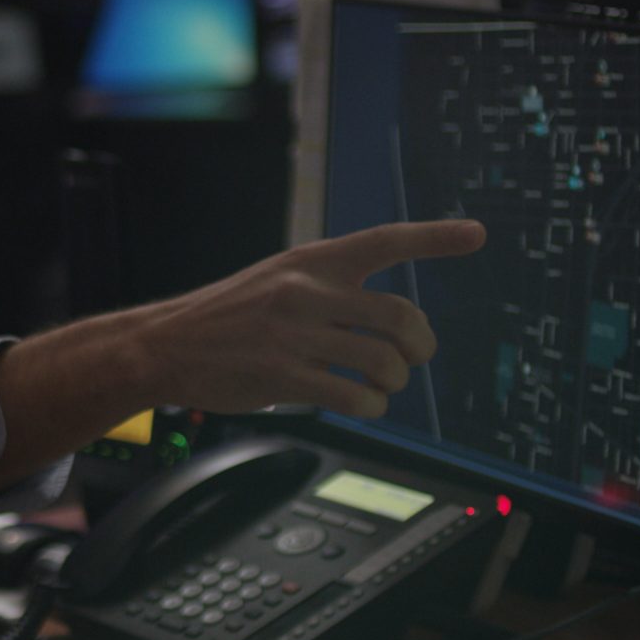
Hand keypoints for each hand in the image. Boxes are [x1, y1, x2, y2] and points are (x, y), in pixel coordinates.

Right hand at [115, 219, 486, 417]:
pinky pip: (353, 395)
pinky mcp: (281, 374)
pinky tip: (359, 404)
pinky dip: (369, 406)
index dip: (435, 237)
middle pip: (400, 315)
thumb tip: (387, 321)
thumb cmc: (226, 318)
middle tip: (414, 358)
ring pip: (383, 360)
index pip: (384, 240)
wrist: (163, 345)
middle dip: (421, 344)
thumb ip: (328, 289)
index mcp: (310, 260)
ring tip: (380, 387)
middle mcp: (306, 290)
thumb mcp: (276, 280)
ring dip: (394, 382)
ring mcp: (294, 332)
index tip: (477, 234)